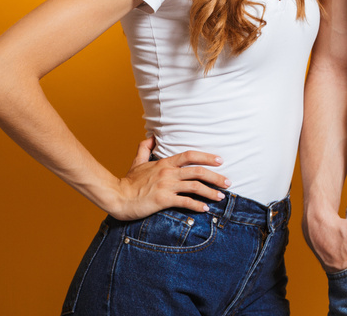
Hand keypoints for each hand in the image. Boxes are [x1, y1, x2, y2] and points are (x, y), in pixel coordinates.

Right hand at [107, 137, 229, 220]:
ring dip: (210, 192)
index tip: (220, 161)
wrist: (117, 196)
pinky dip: (197, 205)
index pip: (190, 155)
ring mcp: (166, 186)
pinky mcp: (163, 200)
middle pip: (198, 171)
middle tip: (228, 182)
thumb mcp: (137, 162)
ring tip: (221, 197)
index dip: (207, 157)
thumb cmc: (128, 182)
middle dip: (216, 177)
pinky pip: (185, 202)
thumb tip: (151, 137)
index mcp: (164, 163)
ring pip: (195, 186)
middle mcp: (168, 172)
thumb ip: (145, 148)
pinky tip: (205, 209)